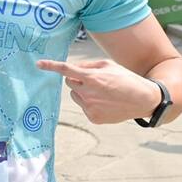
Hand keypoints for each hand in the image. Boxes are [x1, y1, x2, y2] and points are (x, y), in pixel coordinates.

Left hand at [37, 59, 159, 123]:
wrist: (143, 99)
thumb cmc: (125, 78)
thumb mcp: (107, 65)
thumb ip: (87, 66)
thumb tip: (71, 68)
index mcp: (92, 78)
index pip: (66, 70)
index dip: (51, 66)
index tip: (38, 64)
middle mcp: (89, 94)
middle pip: (69, 83)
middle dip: (76, 79)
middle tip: (93, 80)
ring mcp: (90, 108)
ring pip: (75, 95)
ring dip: (82, 91)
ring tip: (102, 92)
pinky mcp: (93, 118)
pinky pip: (83, 106)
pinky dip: (89, 102)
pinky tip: (105, 102)